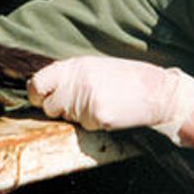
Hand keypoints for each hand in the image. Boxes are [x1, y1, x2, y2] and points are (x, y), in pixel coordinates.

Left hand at [27, 55, 193, 144]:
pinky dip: (94, 124)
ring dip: (79, 117)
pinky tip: (110, 112)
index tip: (41, 99)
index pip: (37, 83)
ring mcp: (86, 99)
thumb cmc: (127, 79)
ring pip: (67, 118)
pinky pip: (85, 127)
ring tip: (101, 104)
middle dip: (60, 110)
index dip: (36, 95)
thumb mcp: (96, 68)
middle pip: (49, 106)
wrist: (157, 92)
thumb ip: (71, 76)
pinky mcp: (97, 116)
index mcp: (76, 66)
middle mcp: (78, 81)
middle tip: (80, 104)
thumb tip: (45, 90)